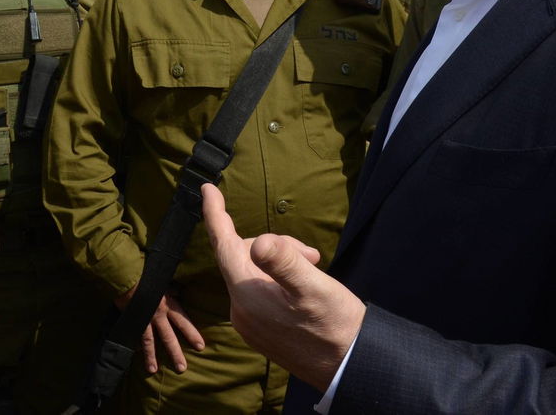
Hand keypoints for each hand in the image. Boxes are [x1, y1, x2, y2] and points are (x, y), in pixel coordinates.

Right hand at [115, 283, 204, 374]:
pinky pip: (133, 335)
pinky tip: (136, 355)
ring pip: (149, 341)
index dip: (192, 334)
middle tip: (181, 368)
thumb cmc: (147, 275)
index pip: (183, 322)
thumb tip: (179, 291)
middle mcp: (157, 315)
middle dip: (175, 353)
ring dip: (151, 356)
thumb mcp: (163, 281)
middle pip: (168, 337)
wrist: (126, 275)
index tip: (200, 346)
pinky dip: (134, 345)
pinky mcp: (131, 320)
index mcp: (168, 304)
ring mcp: (144, 319)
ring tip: (152, 370)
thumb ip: (172, 289)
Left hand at [202, 183, 363, 388]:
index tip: (206, 189)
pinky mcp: (259, 330)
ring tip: (312, 270)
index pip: (223, 245)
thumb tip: (259, 242)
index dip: (215, 214)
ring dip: (280, 262)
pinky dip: (277, 280)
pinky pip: (258, 290)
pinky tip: (302, 287)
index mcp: (247, 294)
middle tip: (312, 255)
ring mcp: (249, 322)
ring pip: (253, 271)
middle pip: (244, 255)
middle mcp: (240, 309)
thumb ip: (284, 262)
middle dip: (276, 245)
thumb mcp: (314, 287)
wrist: (348, 366)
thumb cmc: (335, 324)